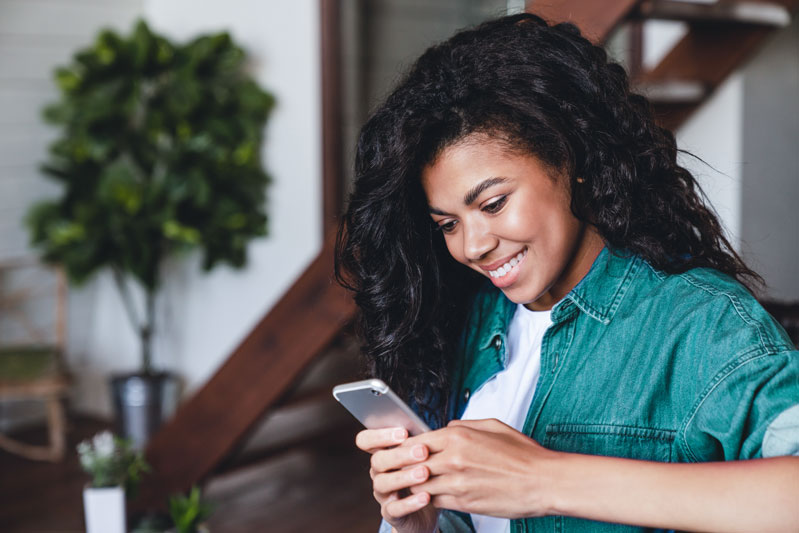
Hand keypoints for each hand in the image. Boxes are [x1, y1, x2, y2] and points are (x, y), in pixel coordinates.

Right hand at [356, 427, 439, 532]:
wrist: (425, 512)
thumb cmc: (424, 477)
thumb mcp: (423, 458)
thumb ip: (422, 443)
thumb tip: (439, 428)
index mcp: (383, 454)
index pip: (365, 440)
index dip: (379, 435)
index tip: (403, 433)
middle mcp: (378, 473)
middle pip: (377, 460)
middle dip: (400, 454)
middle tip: (423, 451)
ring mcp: (382, 494)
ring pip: (383, 483)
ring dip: (404, 477)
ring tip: (425, 473)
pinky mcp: (390, 513)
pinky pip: (395, 508)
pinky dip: (410, 502)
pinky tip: (426, 496)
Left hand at [406, 418, 558, 518]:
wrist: (543, 482)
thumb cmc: (523, 455)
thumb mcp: (493, 426)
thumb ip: (464, 425)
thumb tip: (446, 427)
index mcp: (459, 436)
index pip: (416, 441)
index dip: (406, 447)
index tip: (404, 450)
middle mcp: (454, 458)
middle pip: (411, 463)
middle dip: (405, 466)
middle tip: (404, 469)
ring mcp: (457, 483)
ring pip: (419, 485)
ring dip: (416, 484)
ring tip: (416, 483)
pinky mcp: (463, 503)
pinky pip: (434, 500)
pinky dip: (430, 498)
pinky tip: (432, 495)